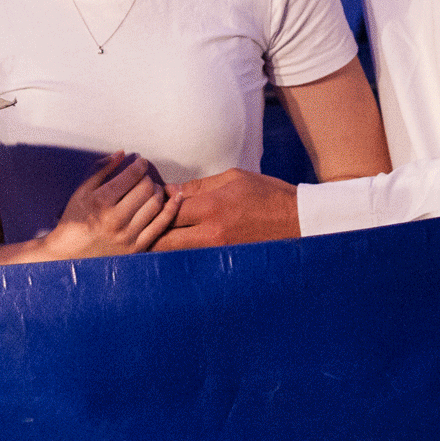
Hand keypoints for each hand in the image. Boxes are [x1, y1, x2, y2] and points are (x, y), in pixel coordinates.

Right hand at [35, 151, 176, 258]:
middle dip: (147, 178)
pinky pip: (162, 225)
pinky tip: (175, 197)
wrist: (68, 255)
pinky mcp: (136, 248)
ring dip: (158, 191)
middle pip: (146, 189)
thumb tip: (122, 153)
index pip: (131, 176)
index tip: (140, 162)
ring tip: (152, 188)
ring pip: (156, 205)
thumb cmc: (73, 221)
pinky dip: (172, 208)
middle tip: (143, 177)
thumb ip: (101, 170)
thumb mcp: (81, 192)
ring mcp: (128, 236)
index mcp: (101, 202)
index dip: (140, 165)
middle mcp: (116, 219)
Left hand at [155, 167, 299, 248]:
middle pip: (164, 240)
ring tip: (152, 239)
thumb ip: (199, 186)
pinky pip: (194, 261)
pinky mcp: (225, 262)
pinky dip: (182, 256)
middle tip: (140, 227)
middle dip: (149, 234)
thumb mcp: (234, 178)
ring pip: (176, 255)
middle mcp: (212, 233)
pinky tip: (177, 250)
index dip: (154, 206)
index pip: (168, 210)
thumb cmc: (268, 194)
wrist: (299, 221)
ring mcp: (218, 252)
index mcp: (212, 207)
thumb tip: (169, 190)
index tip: (149, 202)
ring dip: (163, 247)